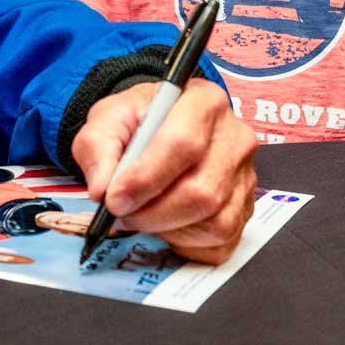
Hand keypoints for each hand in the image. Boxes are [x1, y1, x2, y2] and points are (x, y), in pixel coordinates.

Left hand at [73, 79, 257, 264]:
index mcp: (204, 102)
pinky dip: (186, 243)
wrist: (159, 129)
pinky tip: (167, 223)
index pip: (182, 143)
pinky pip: (220, 242)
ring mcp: (245, 176)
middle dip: (152, 213)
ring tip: (142, 214)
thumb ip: (98, 147)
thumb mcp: (108, 118)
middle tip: (121, 213)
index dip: (145, 178)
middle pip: (201, 191)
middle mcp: (234, 137)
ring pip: (213, 221)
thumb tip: (102, 190)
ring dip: (166, 229)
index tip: (114, 198)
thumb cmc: (139, 122)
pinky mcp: (246, 208)